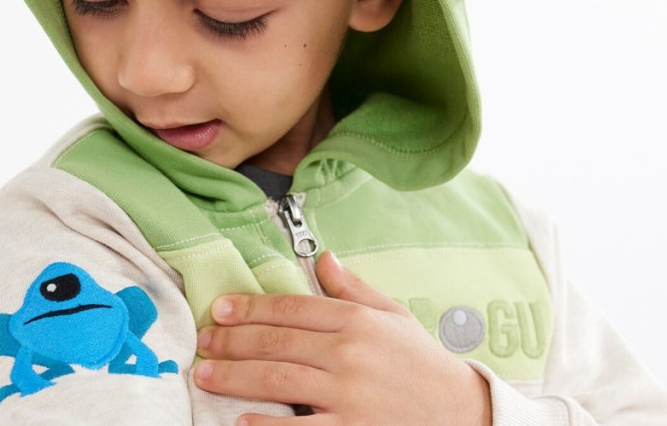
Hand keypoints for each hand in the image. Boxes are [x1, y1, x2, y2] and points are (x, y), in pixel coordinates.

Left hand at [194, 252, 490, 425]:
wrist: (464, 414)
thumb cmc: (423, 366)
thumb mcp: (393, 317)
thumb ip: (354, 288)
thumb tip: (323, 258)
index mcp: (357, 321)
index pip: (291, 308)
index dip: (250, 307)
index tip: (220, 309)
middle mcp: (351, 354)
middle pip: (276, 342)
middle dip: (231, 342)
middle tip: (202, 342)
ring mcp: (351, 395)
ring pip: (278, 380)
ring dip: (234, 377)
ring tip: (206, 374)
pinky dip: (267, 425)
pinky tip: (241, 419)